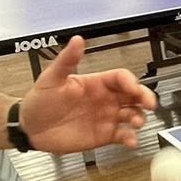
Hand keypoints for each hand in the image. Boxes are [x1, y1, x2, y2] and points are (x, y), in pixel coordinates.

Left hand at [19, 37, 156, 152]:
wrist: (30, 128)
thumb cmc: (40, 100)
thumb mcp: (51, 78)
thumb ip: (67, 60)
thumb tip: (77, 40)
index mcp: (96, 83)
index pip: (121, 78)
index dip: (130, 81)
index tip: (133, 88)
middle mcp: (105, 99)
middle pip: (133, 95)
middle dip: (145, 98)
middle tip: (149, 104)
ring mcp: (106, 117)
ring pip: (132, 115)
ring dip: (139, 118)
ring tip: (136, 123)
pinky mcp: (104, 135)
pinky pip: (122, 135)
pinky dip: (130, 138)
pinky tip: (130, 140)